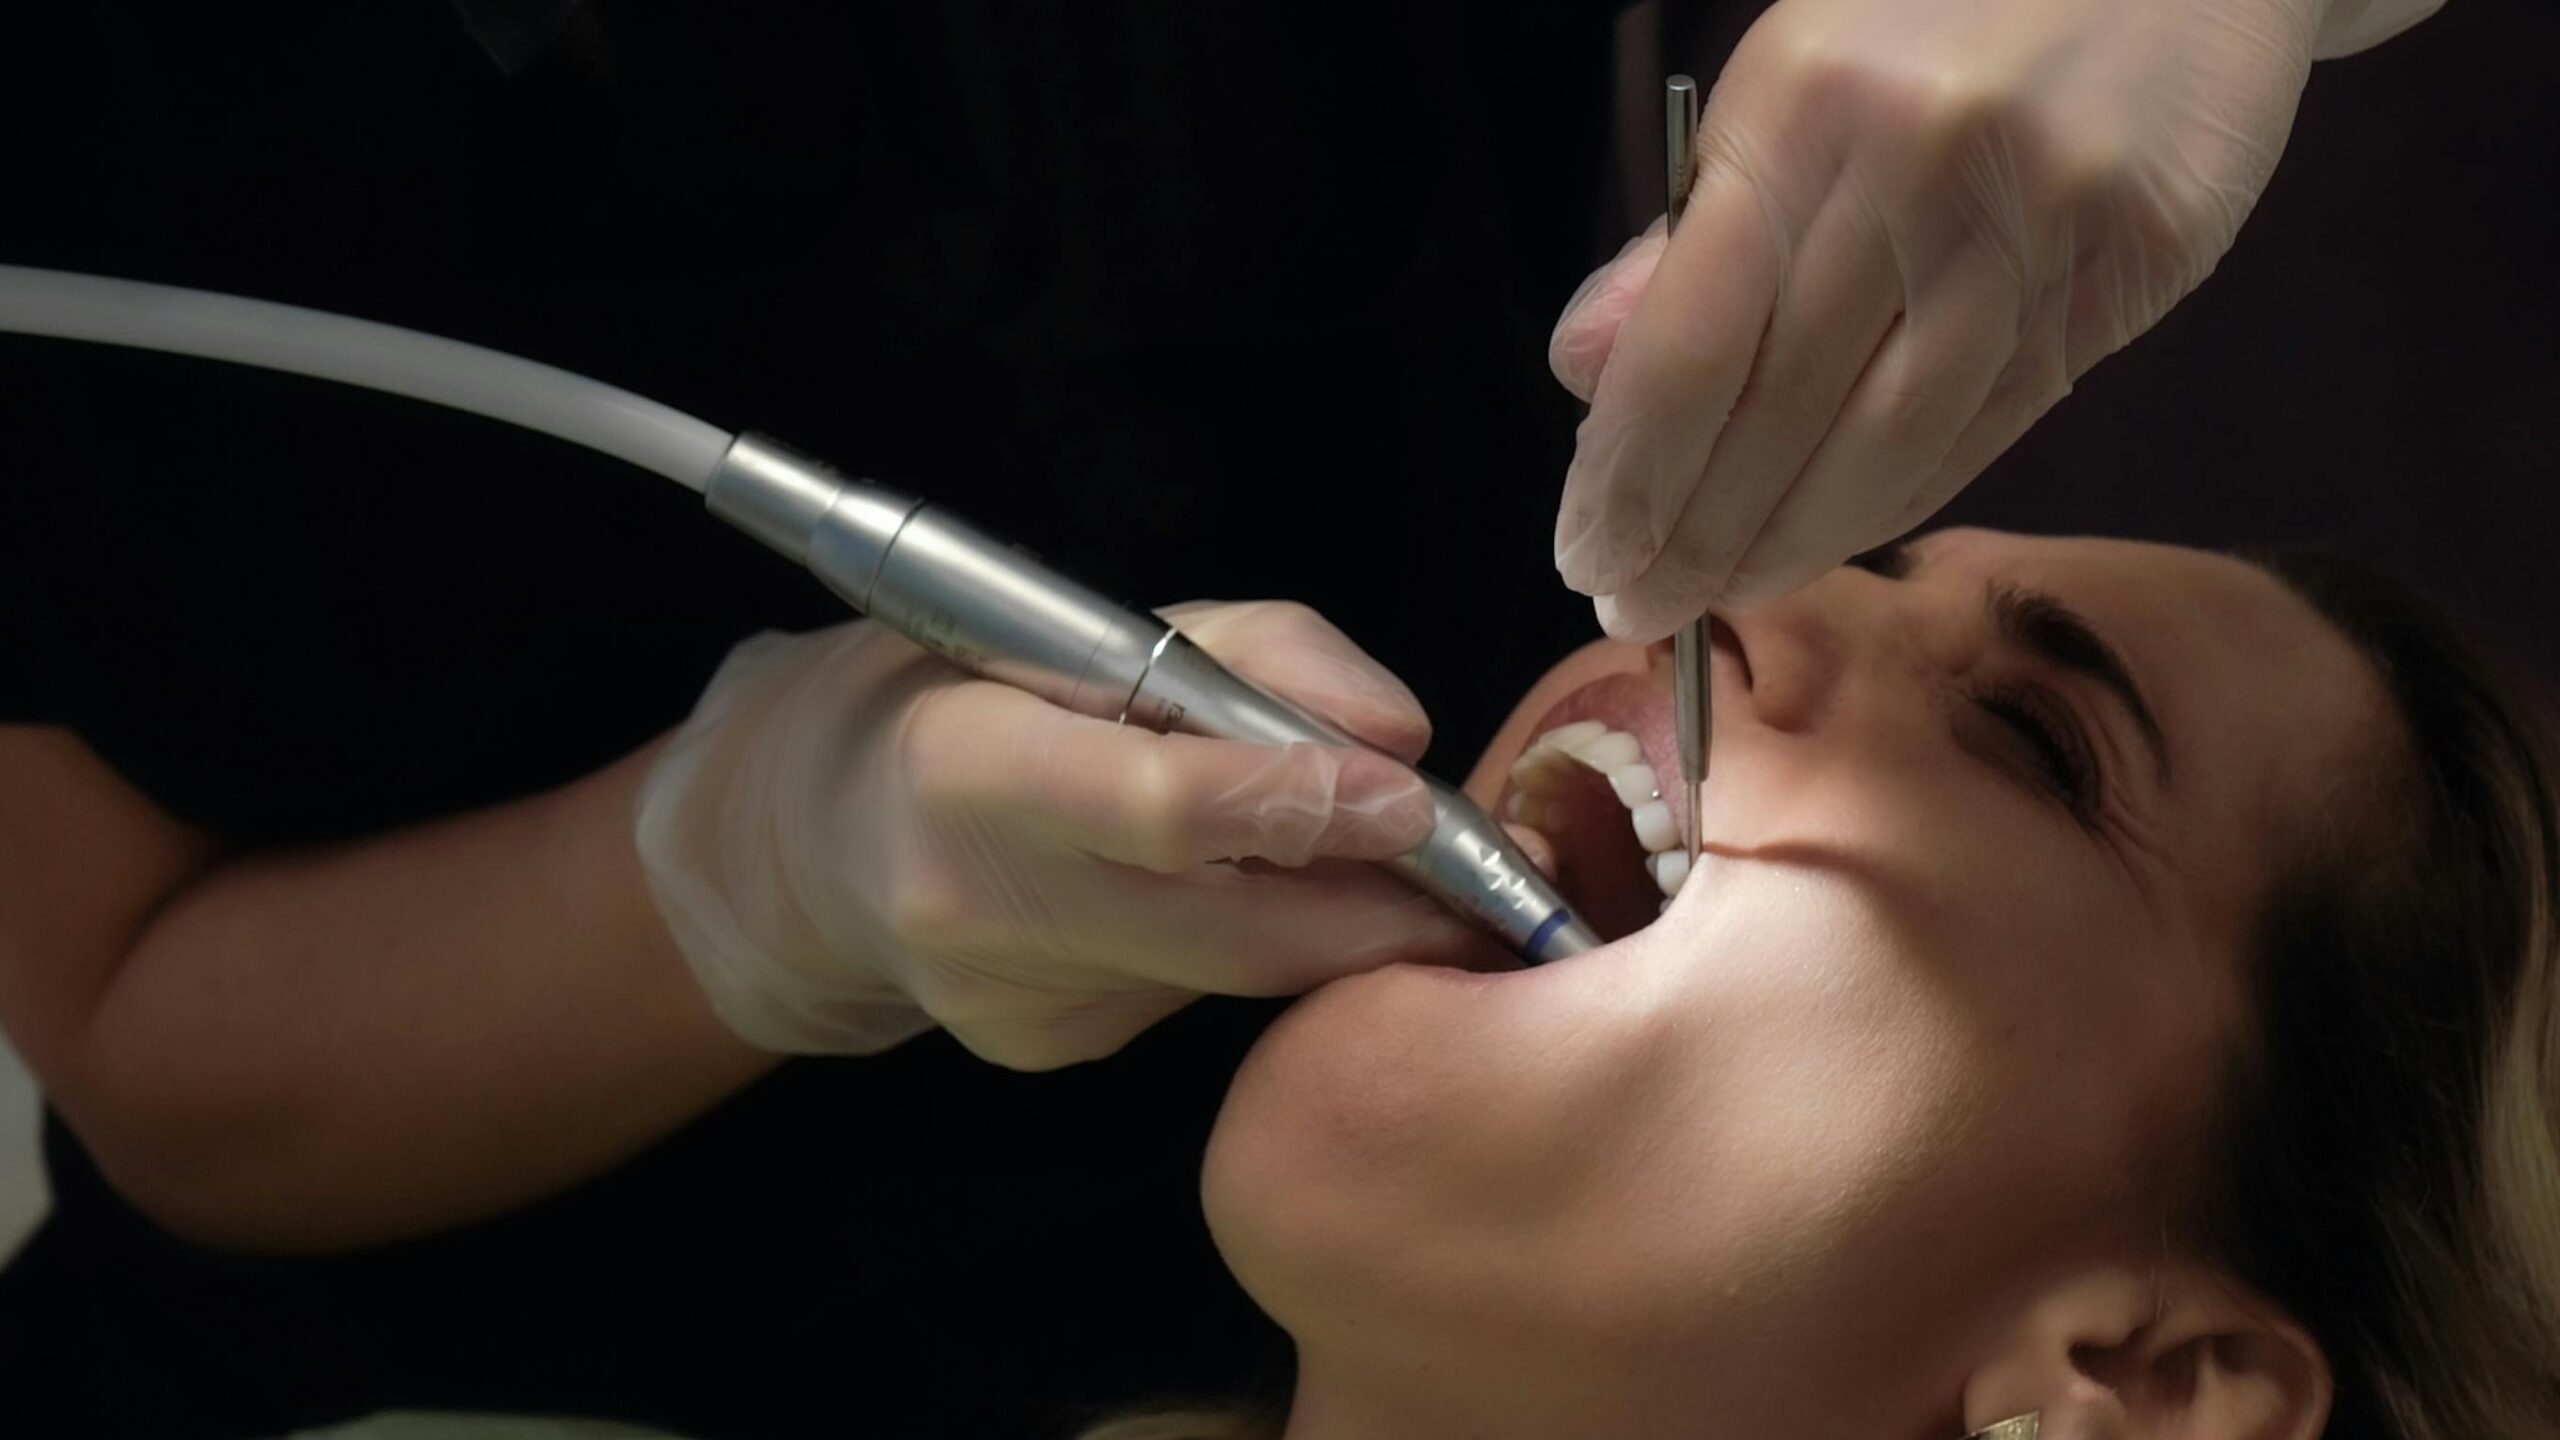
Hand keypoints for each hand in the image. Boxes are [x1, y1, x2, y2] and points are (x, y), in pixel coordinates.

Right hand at [635, 602, 1492, 1069]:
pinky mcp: (1041, 1052)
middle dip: (1376, 914)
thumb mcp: (1100, 626)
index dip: (1299, 808)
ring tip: (1353, 861)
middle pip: (1227, 933)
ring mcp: (1005, 1002)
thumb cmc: (984, 693)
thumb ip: (1260, 655)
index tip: (1416, 804)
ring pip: (1229, 974)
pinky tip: (1214, 902)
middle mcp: (974, 903)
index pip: (1157, 807)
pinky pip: (1190, 1000)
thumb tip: (1400, 736)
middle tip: (1490, 889)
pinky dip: (1241, 951)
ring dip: (1320, 926)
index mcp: (970, 766)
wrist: (823, 831)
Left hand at [1549, 0, 2333, 638]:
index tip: (1586, 554)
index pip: (1689, 347)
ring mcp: (2039, 217)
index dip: (1629, 478)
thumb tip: (1584, 369)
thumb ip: (1691, 231)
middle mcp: (1917, 163)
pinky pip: (1990, 424)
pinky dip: (1898, 500)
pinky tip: (1835, 536)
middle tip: (1641, 608)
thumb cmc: (1946, 13)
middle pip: (1780, 415)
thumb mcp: (1794, 77)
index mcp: (1804, 106)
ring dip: (1793, 543)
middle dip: (1694, 537)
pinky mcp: (2131, 259)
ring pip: (1890, 443)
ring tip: (1724, 593)